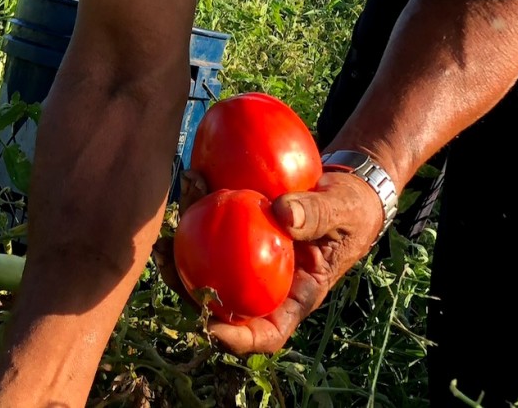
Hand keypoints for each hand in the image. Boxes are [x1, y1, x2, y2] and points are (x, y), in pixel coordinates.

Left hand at [153, 170, 383, 354]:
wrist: (345, 188)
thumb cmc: (352, 209)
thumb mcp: (344, 211)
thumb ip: (317, 214)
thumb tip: (281, 213)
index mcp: (296, 294)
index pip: (267, 331)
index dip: (238, 338)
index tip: (211, 325)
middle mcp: (268, 282)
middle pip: (223, 301)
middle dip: (187, 288)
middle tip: (165, 259)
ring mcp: (251, 258)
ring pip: (210, 265)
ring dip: (182, 248)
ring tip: (165, 224)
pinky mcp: (243, 230)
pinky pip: (215, 228)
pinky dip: (200, 207)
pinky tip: (192, 179)